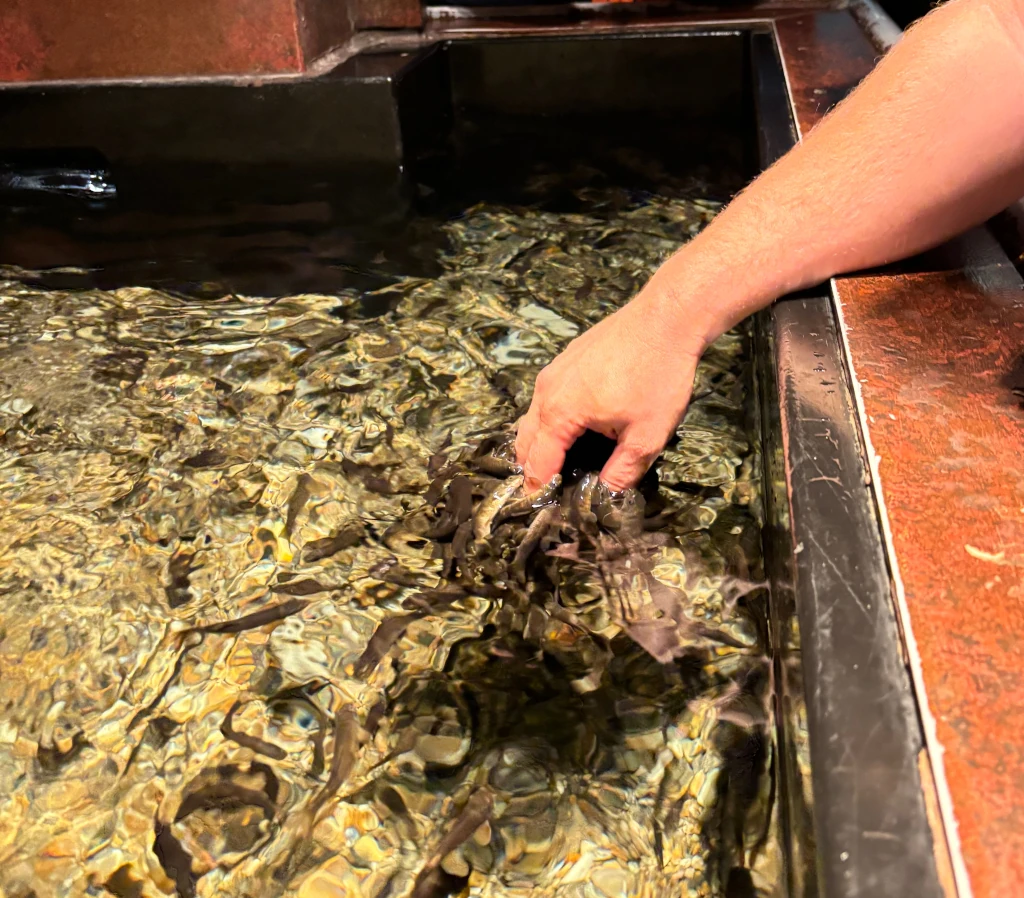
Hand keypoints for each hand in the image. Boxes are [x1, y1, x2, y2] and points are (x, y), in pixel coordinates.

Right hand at [515, 276, 708, 491]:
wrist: (666, 318)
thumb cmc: (657, 375)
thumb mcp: (648, 435)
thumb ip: (623, 471)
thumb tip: (607, 497)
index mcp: (559, 413)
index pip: (536, 464)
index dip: (540, 491)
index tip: (547, 510)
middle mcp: (546, 391)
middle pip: (524, 442)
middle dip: (532, 469)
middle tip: (551, 492)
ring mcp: (553, 371)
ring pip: (532, 418)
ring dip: (539, 444)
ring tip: (560, 464)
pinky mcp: (566, 360)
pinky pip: (545, 398)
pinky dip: (549, 421)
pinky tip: (574, 428)